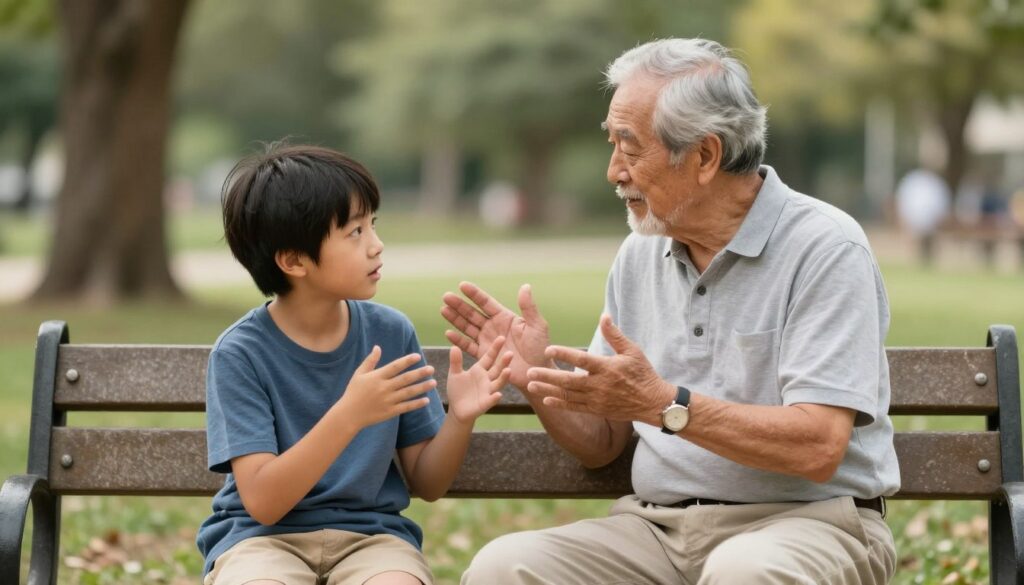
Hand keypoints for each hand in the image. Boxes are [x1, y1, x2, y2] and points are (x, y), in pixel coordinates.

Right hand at [339, 347, 435, 428]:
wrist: (349, 414)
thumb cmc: (353, 392)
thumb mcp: (359, 374)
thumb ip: (370, 361)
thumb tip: (377, 347)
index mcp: (377, 377)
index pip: (395, 366)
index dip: (407, 361)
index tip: (418, 356)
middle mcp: (384, 388)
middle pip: (405, 379)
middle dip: (419, 373)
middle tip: (431, 368)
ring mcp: (388, 400)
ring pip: (408, 393)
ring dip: (422, 387)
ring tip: (433, 382)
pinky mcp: (390, 412)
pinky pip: (406, 407)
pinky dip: (416, 404)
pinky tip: (426, 399)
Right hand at [441, 282, 549, 389]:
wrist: (537, 372)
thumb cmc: (541, 348)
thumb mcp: (537, 326)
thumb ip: (528, 307)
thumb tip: (525, 286)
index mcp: (505, 318)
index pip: (486, 303)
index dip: (474, 294)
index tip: (462, 285)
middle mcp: (494, 327)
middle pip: (473, 313)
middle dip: (459, 305)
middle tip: (446, 296)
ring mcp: (487, 341)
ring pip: (468, 327)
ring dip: (455, 319)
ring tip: (443, 310)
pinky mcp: (484, 355)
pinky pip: (468, 346)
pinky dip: (458, 340)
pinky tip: (448, 333)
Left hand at [447, 336, 512, 423]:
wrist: (457, 409)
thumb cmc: (458, 389)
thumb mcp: (455, 373)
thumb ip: (456, 361)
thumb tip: (454, 347)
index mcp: (479, 370)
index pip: (489, 357)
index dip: (495, 348)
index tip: (501, 338)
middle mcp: (487, 379)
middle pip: (497, 369)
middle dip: (503, 362)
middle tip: (510, 353)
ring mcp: (488, 391)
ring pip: (498, 383)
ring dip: (503, 378)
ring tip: (508, 371)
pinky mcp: (485, 403)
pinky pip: (491, 400)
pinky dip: (494, 397)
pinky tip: (498, 395)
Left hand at [525, 314, 674, 423]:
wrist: (653, 403)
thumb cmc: (643, 373)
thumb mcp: (632, 351)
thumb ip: (614, 335)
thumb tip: (603, 316)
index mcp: (607, 368)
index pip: (581, 360)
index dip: (564, 354)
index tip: (548, 350)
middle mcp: (599, 385)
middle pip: (568, 381)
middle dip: (547, 376)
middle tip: (530, 372)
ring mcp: (597, 400)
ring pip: (568, 396)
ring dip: (548, 391)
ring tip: (530, 386)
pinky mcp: (597, 410)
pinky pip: (575, 407)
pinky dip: (560, 404)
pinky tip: (546, 400)